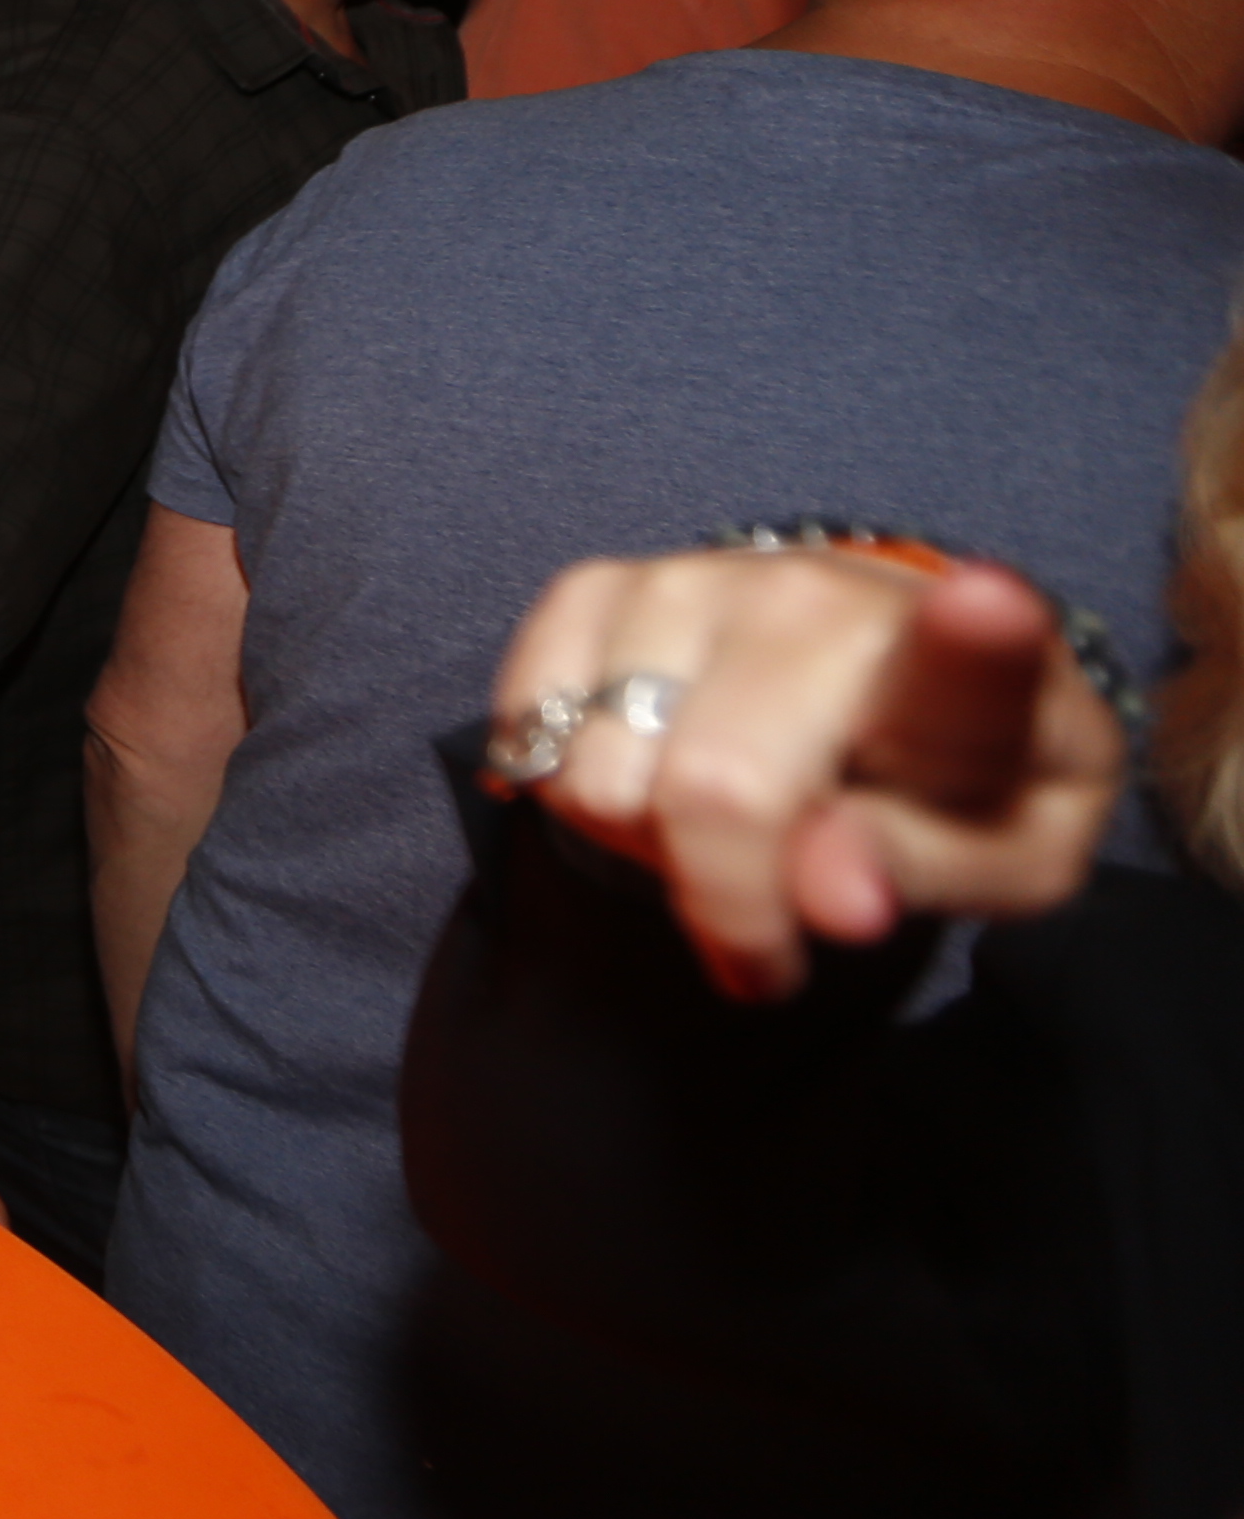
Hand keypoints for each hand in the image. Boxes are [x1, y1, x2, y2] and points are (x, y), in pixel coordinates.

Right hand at [487, 547, 1124, 1001]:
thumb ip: (915, 873)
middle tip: (765, 938)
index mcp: (971, 674)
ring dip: (645, 842)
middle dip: (725, 901)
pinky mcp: (596, 585)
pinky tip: (650, 781)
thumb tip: (833, 899)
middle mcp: (819, 596)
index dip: (975, 636)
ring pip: (599, 777)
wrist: (877, 686)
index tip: (988, 610)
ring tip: (719, 837)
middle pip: (717, 787)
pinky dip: (572, 788)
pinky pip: (530, 732)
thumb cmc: (946, 788)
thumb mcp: (990, 865)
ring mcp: (691, 580)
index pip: (972, 652)